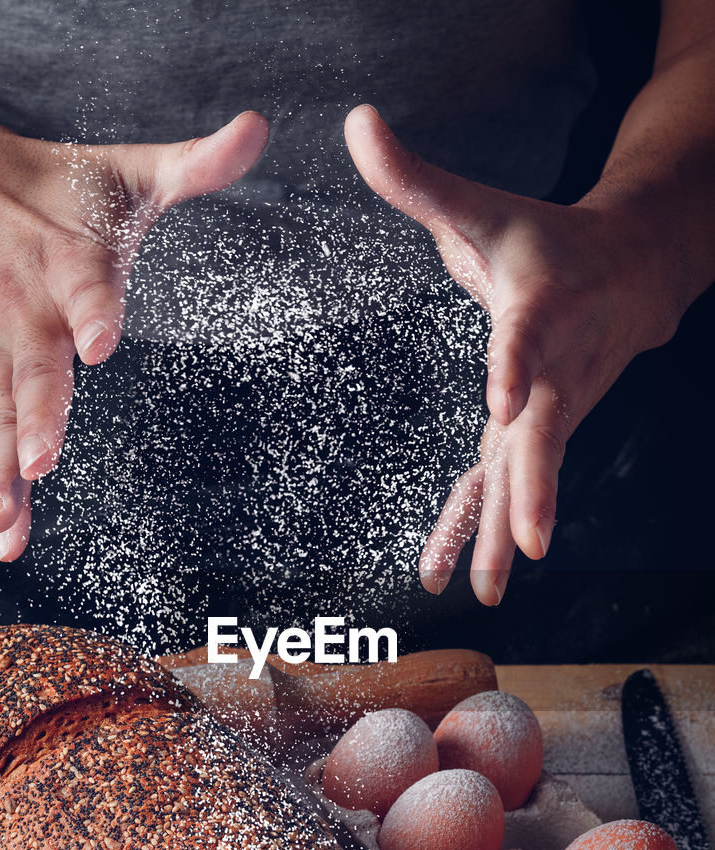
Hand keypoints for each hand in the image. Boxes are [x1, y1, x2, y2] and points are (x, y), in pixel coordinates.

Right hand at [0, 109, 268, 559]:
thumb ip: (194, 164)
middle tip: (45, 457)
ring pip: (4, 415)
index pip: (81, 285)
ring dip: (9, 467)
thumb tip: (259, 130)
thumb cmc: (53, 187)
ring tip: (9, 516)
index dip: (91, 311)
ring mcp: (0, 351)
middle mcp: (26, 309)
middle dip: (38, 412)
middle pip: (32, 366)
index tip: (100, 342)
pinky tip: (4, 534)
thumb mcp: (122, 171)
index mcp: (65, 256)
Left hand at [344, 104, 678, 604]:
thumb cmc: (545, 241)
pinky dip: (488, 532)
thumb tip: (355, 123)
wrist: (628, 275)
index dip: (515, 369)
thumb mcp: (480, 205)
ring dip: (510, 537)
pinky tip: (467, 579)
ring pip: (531, 480)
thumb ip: (415, 176)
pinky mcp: (537, 436)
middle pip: (545, 436)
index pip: (526, 341)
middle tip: (534, 543)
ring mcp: (550, 412)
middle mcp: (554, 371)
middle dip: (537, 490)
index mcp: (540, 309)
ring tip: (490, 591)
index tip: (504, 404)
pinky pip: (510, 489)